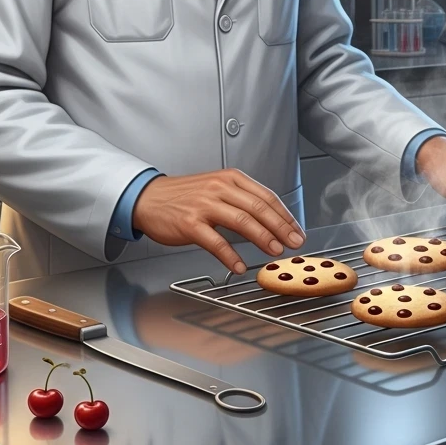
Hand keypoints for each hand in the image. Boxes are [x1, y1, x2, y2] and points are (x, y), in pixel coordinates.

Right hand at [131, 169, 305, 273]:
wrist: (148, 198)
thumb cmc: (184, 196)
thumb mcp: (216, 187)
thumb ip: (241, 199)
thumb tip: (270, 219)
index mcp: (230, 179)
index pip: (266, 196)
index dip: (284, 215)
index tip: (296, 230)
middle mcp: (220, 189)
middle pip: (259, 207)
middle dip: (280, 227)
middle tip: (294, 242)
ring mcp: (204, 205)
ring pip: (242, 221)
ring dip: (262, 238)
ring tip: (275, 251)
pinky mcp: (190, 223)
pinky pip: (215, 241)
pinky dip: (230, 255)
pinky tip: (239, 265)